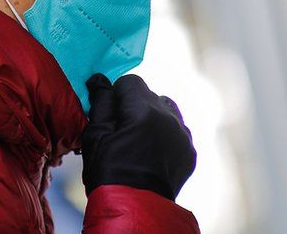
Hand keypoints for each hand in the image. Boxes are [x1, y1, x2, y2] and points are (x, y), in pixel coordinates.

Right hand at [82, 74, 195, 200]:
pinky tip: (152, 153)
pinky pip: (177, 130)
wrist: (136, 208)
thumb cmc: (109, 171)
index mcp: (144, 110)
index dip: (116, 95)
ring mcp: (184, 135)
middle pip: (149, 95)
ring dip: (153, 117)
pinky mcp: (190, 151)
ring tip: (139, 140)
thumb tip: (99, 79)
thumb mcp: (96, 135)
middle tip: (121, 130)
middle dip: (134, 106)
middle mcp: (169, 118)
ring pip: (167, 110)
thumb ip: (101, 102)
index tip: (110, 114)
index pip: (130, 81)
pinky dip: (165, 135)